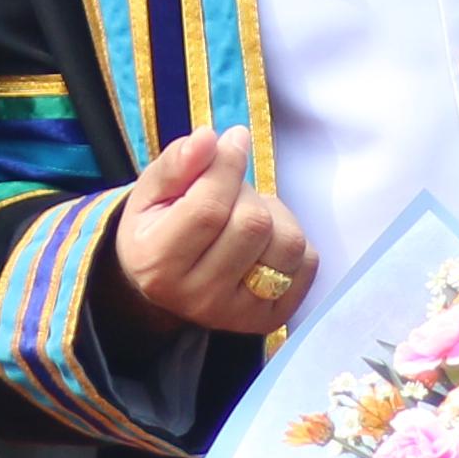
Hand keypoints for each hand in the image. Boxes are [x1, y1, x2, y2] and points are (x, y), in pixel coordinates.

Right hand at [102, 128, 313, 344]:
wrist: (163, 285)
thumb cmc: (157, 227)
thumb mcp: (150, 191)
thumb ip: (177, 163)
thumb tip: (209, 138)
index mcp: (157, 263)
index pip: (209, 208)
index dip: (228, 164)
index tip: (235, 139)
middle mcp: (197, 297)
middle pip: (253, 225)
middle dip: (247, 192)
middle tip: (231, 191)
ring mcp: (236, 314)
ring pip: (287, 244)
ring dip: (275, 214)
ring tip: (248, 215)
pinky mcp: (270, 319)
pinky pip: (308, 264)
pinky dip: (294, 240)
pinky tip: (266, 241)